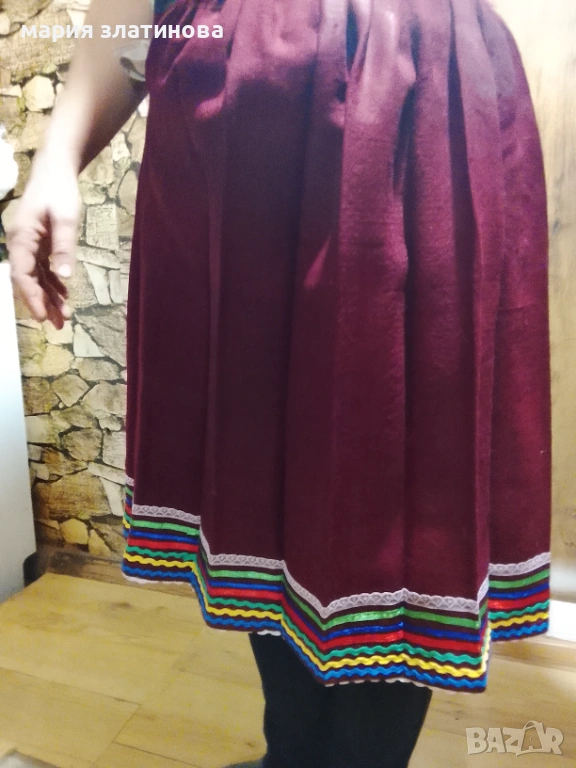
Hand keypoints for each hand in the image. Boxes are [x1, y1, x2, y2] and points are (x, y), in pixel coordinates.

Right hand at [7, 156, 79, 329]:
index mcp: (21, 238)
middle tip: (60, 324)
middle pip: (29, 280)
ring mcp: (29, 244)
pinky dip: (53, 282)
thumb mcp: (65, 219)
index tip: (43, 316)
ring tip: (65, 316)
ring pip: (37, 277)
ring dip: (50, 296)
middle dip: (43, 303)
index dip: (32, 297)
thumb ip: (64, 248)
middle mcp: (20, 244)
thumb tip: (63, 277)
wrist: (56, 169)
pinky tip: (64, 294)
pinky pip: (43, 268)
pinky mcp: (38, 243)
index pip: (22, 275)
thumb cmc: (59, 191)